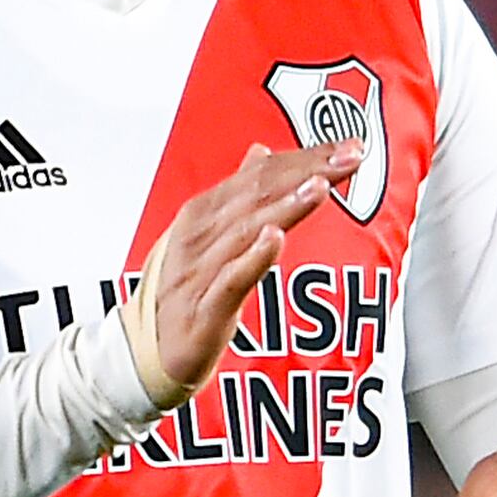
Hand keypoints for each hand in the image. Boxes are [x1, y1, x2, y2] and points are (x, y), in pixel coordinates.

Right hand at [139, 143, 360, 401]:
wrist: (148, 350)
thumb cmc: (182, 289)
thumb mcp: (209, 233)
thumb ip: (238, 193)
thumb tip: (262, 153)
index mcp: (203, 212)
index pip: (259, 174)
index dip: (305, 158)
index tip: (348, 147)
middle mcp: (200, 234)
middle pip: (259, 194)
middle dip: (307, 172)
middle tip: (349, 156)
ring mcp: (200, 270)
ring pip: (248, 230)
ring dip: (286, 206)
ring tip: (320, 185)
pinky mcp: (205, 307)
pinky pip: (231, 279)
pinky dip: (253, 257)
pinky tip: (275, 239)